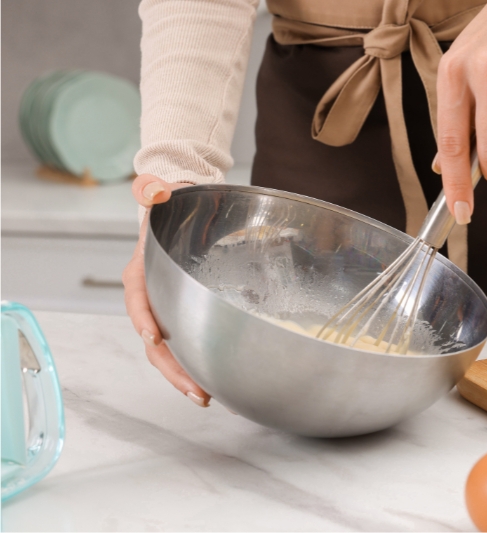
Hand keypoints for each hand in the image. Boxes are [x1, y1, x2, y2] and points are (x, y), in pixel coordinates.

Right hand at [122, 174, 210, 406]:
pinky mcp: (183, 316)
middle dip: (171, 368)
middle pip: (154, 341)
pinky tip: (217, 381)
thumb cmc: (170, 206)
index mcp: (141, 273)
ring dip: (184, 376)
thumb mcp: (161, 194)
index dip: (144, 319)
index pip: (137, 300)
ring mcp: (167, 310)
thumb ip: (152, 190)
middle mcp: (150, 297)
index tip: (155, 338)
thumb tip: (153, 189)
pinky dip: (198, 364)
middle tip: (195, 391)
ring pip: (169, 350)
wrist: (182, 213)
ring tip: (205, 398)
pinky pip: (186, 344)